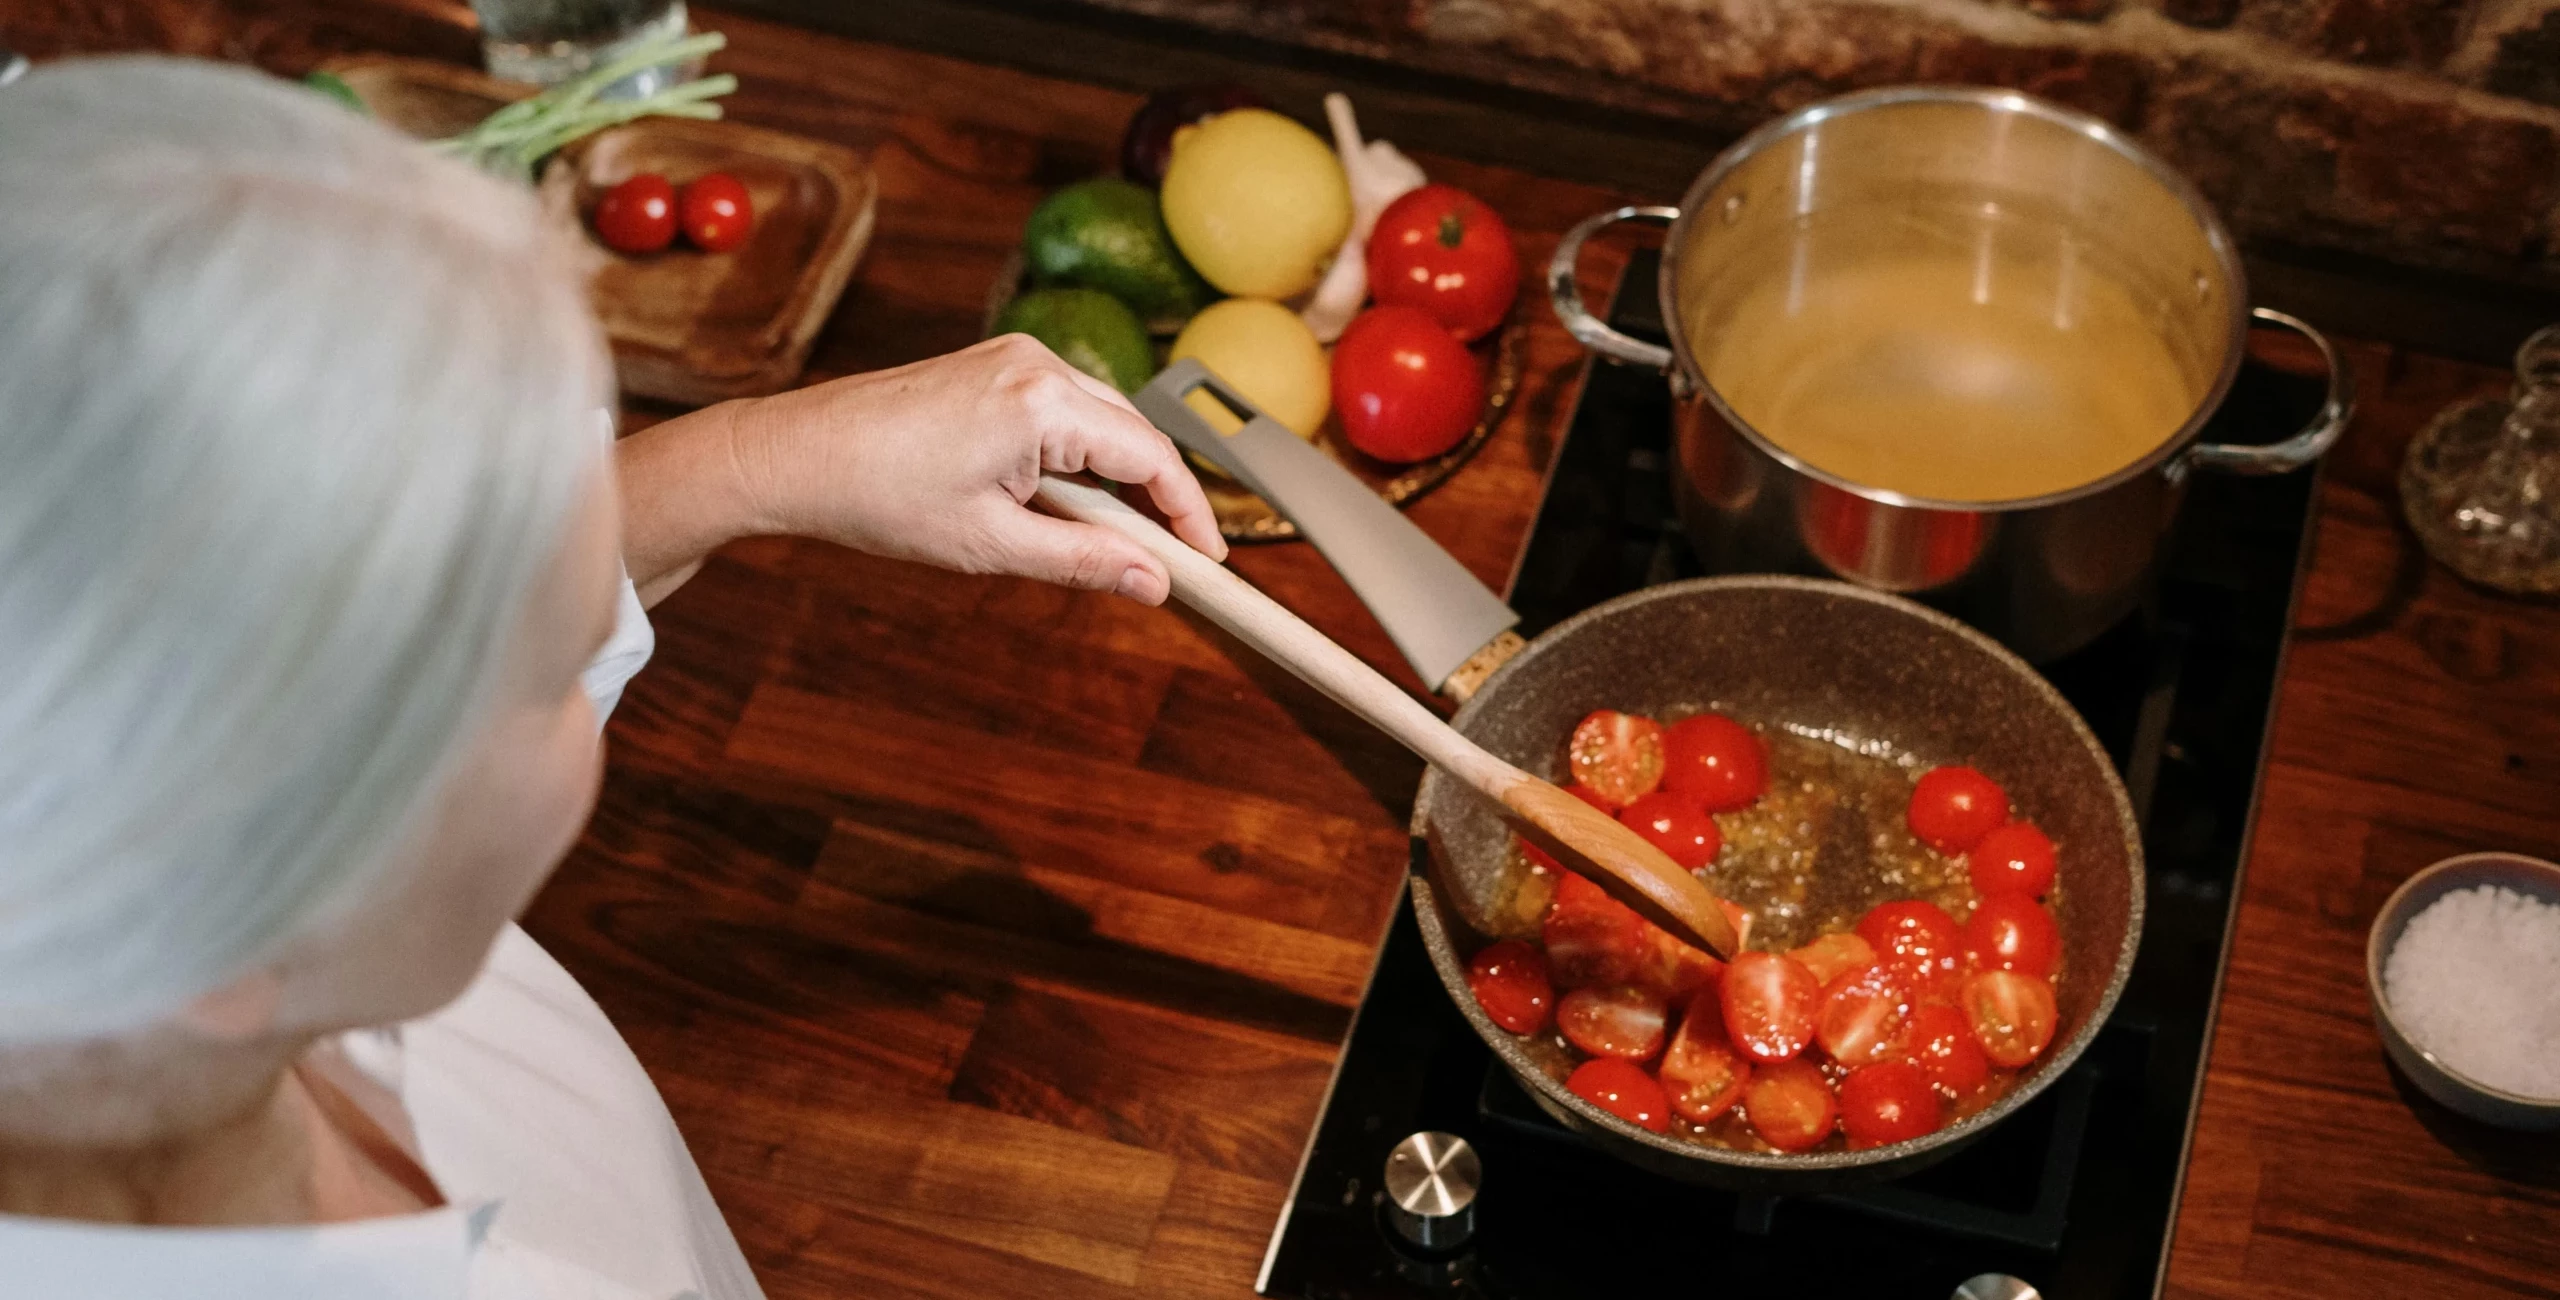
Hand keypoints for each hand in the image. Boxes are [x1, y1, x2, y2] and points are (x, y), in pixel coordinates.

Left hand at [617, 335, 1223, 604]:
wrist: (794, 455)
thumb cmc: (877, 497)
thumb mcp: (992, 545)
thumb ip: (1085, 560)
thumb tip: (1153, 584)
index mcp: (1042, 402)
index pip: (1152, 457)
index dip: (1188, 513)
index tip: (1208, 560)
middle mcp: (1037, 362)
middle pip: (1134, 433)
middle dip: (1158, 499)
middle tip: (1172, 563)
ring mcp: (1013, 356)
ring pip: (1101, 421)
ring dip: (1118, 479)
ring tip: (1117, 543)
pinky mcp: (993, 363)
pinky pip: (1064, 409)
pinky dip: (1080, 456)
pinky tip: (1070, 503)